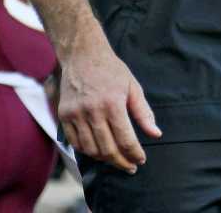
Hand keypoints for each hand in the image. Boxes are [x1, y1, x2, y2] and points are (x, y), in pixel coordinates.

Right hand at [58, 29, 160, 171]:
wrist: (82, 55)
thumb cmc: (111, 70)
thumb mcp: (133, 87)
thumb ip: (144, 113)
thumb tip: (156, 134)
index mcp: (113, 103)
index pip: (126, 140)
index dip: (135, 154)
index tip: (141, 160)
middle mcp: (92, 110)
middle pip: (108, 149)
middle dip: (121, 162)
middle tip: (130, 166)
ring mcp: (76, 113)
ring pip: (90, 149)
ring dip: (104, 159)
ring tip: (115, 159)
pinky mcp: (64, 115)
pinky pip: (75, 142)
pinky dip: (87, 151)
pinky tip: (97, 151)